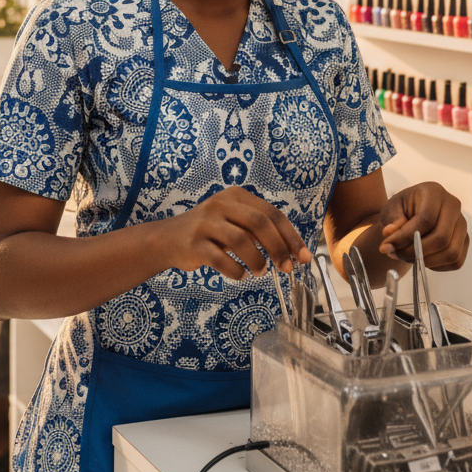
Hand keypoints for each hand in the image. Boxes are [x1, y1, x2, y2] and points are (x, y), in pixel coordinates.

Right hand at [159, 188, 311, 281]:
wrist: (168, 239)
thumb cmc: (209, 232)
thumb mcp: (234, 221)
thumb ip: (259, 231)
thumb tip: (293, 252)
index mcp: (236, 196)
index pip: (272, 213)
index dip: (291, 236)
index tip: (303, 256)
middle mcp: (221, 204)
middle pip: (259, 223)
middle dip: (278, 248)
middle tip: (287, 268)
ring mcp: (206, 222)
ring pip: (241, 240)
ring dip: (257, 260)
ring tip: (260, 272)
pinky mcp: (194, 243)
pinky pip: (221, 259)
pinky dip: (236, 271)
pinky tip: (240, 275)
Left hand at [377, 181, 468, 270]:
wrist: (412, 213)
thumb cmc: (402, 209)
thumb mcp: (391, 209)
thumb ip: (391, 220)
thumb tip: (390, 233)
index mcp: (434, 192)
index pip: (426, 219)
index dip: (406, 236)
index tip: (387, 246)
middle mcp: (453, 206)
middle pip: (441, 237)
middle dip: (416, 252)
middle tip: (397, 254)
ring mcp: (462, 224)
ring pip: (451, 252)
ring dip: (426, 261)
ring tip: (408, 257)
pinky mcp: (465, 240)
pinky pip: (456, 261)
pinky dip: (437, 266)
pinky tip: (422, 259)